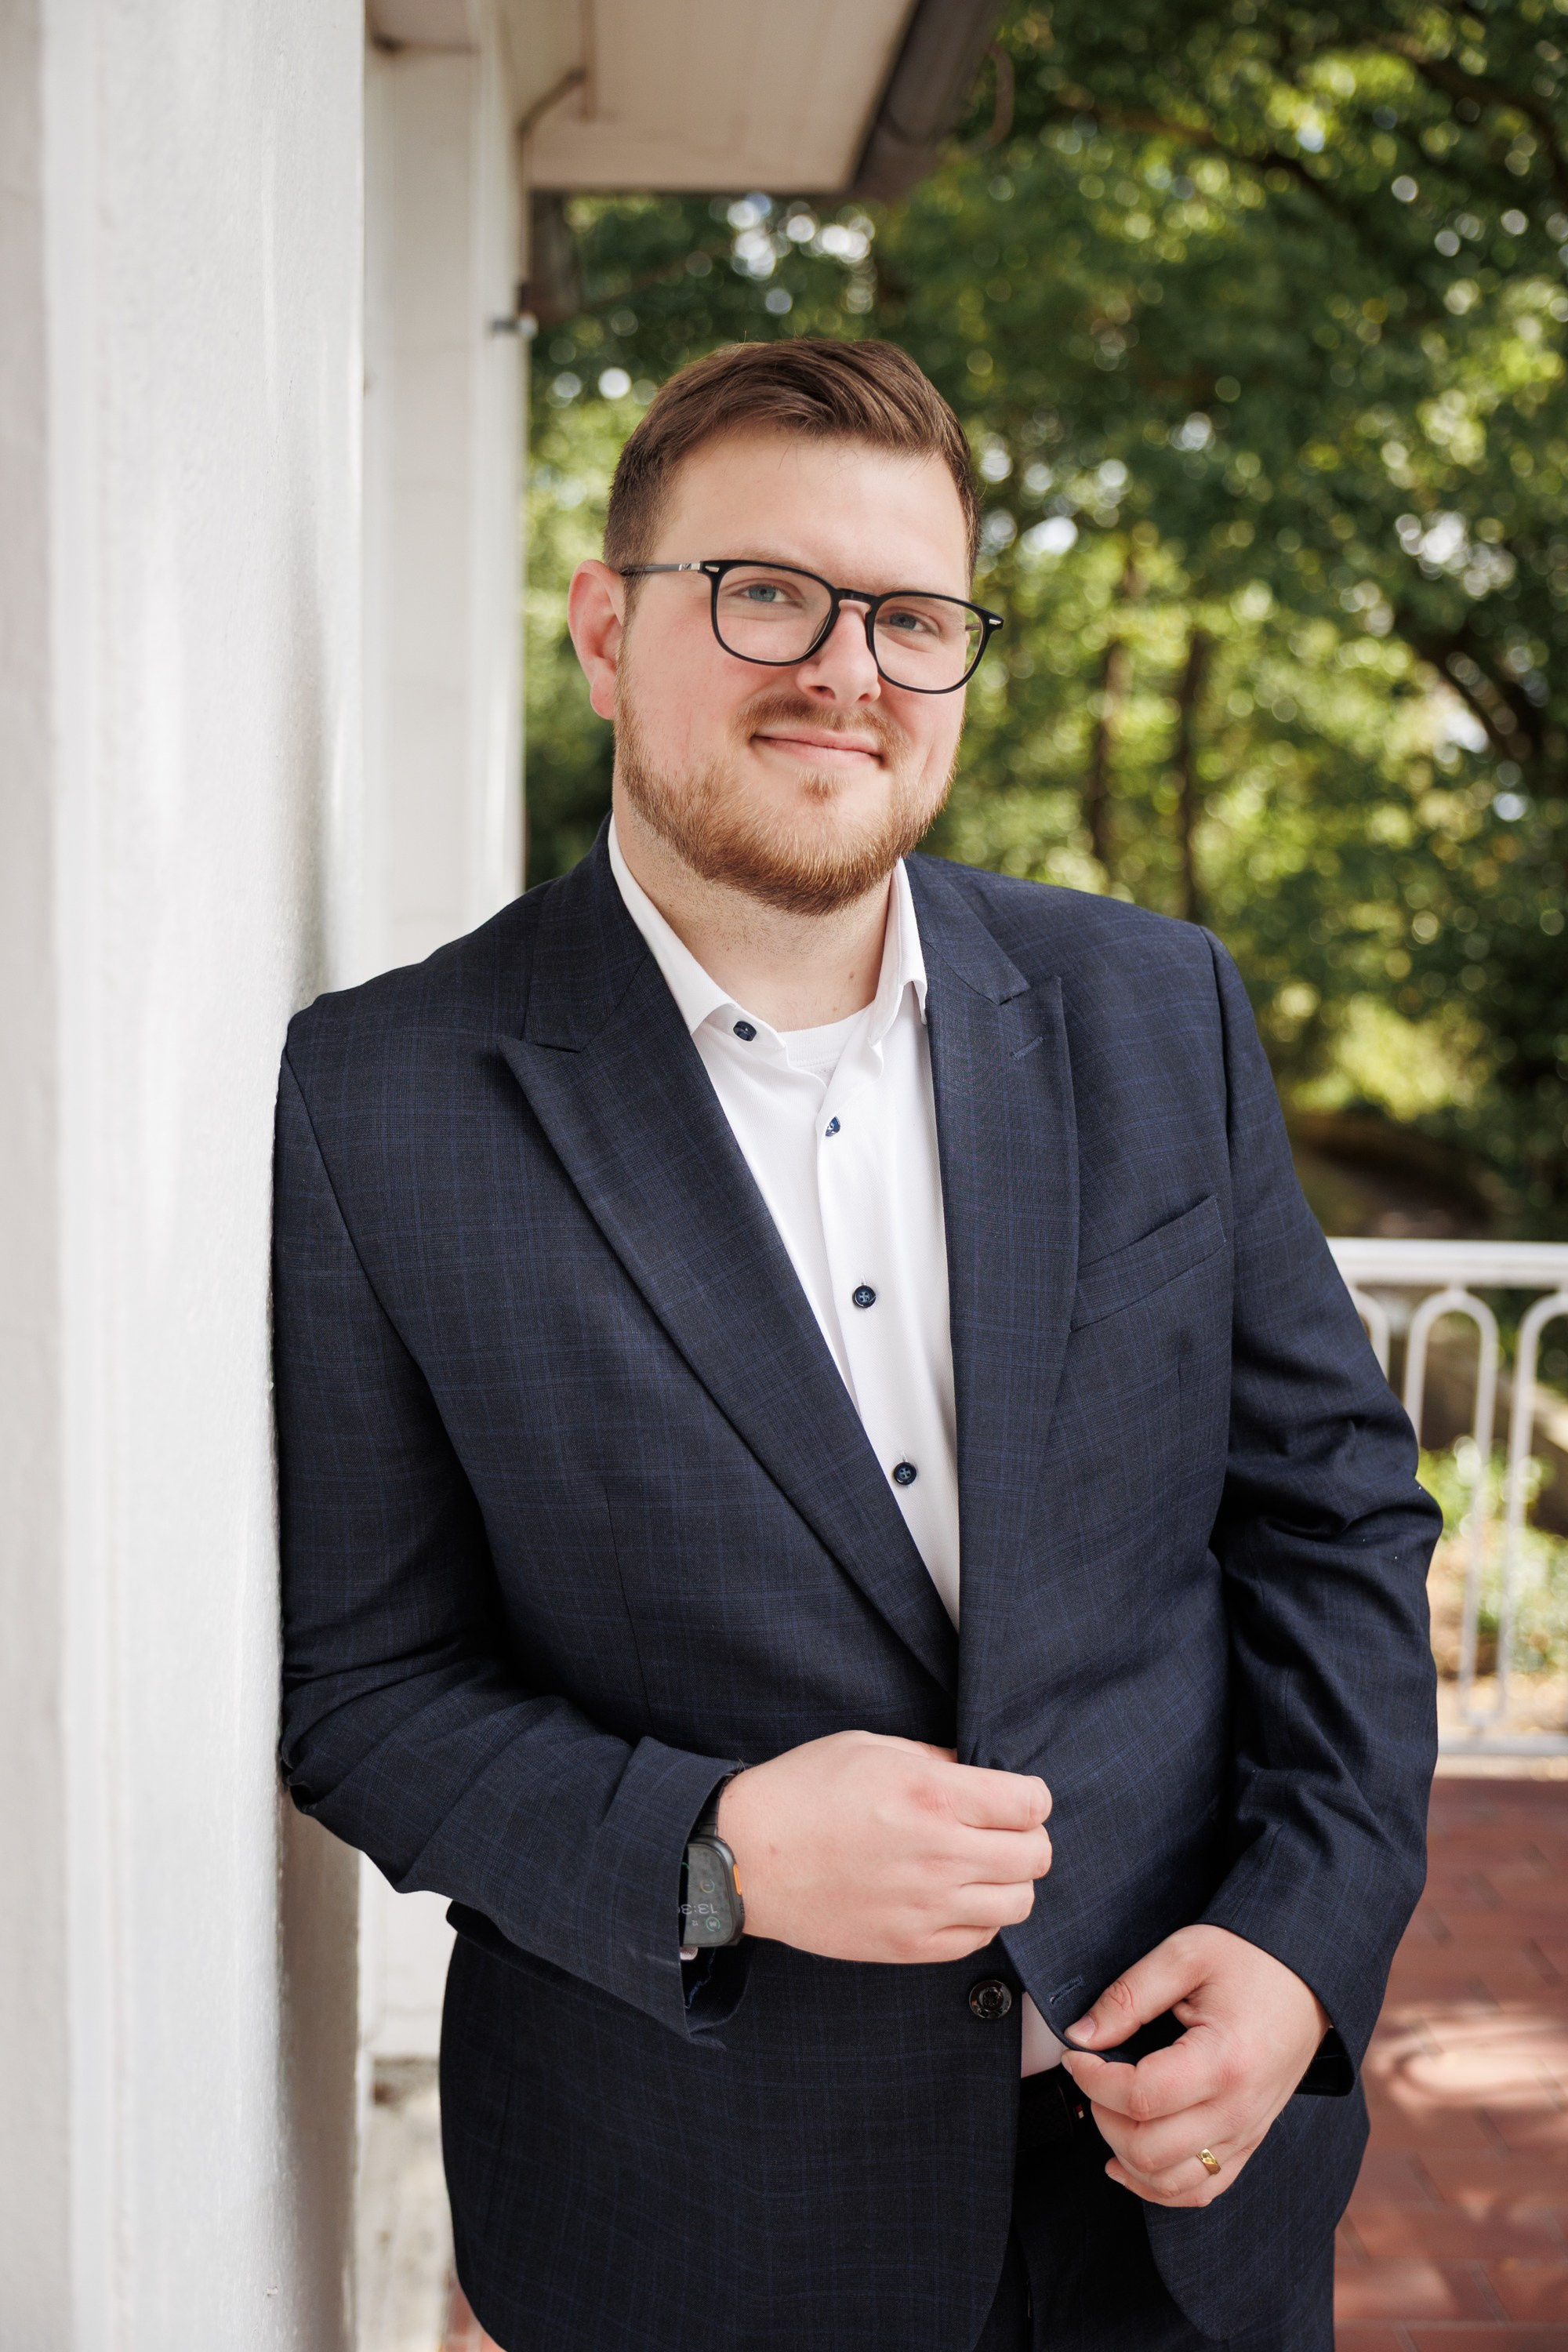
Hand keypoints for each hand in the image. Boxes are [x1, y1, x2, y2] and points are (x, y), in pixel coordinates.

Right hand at [717, 1731, 1051, 1965]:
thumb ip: (935, 1760)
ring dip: (1011, 1882)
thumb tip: (977, 1774)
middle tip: (1004, 1831)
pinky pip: (979, 1939)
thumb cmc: (802, 1791)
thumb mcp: (871, 1747)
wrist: (745, 1857)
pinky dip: (980, 1918)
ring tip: (983, 1867)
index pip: (1030, 1804)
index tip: (1017, 1797)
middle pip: (1036, 1856)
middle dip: (1030, 1838)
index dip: (1031, 1797)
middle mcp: (939, 1853)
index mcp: (932, 1795)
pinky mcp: (909, 1945)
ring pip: (1019, 1904)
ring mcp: (926, 1906)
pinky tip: (955, 1896)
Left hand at [1059, 1925, 1329, 2206]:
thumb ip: (1129, 1996)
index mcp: (1224, 2062)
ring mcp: (1246, 2133)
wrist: (1307, 1977)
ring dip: (1124, 2156)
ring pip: (1170, 2181)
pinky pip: (1201, 2190)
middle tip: (1093, 2076)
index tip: (1077, 2053)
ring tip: (1110, 2110)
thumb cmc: (1250, 1959)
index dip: (1093, 2079)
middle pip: (1148, 2150)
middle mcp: (1238, 2110)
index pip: (1139, 2097)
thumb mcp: (1184, 1955)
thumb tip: (1081, 2035)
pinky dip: (1158, 2186)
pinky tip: (1128, 2162)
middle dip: (1103, 2116)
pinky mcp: (1249, 2141)